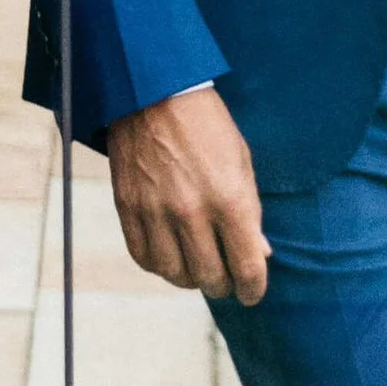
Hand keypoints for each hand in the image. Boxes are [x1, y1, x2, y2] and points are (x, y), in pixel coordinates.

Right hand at [104, 87, 267, 304]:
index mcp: (229, 199)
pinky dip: (159, 265)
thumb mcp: (242, 162)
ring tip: (196, 267)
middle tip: (226, 278)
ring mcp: (156, 211)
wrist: (154, 92)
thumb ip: (251, 212)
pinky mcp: (127, 208)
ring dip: (190, 278)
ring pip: (175, 274)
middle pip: (210, 278)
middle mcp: (192, 211)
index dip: (253, 289)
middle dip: (223, 285)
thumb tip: (259, 254)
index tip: (252, 293)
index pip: (247, 267)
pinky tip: (169, 255)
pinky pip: (143, 257)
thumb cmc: (207, 125)